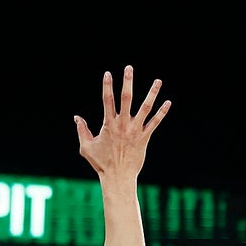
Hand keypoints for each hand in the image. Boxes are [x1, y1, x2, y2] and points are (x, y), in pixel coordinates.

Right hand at [74, 66, 169, 181]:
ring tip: (158, 80)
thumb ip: (82, 130)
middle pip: (126, 99)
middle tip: (129, 68)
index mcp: (108, 125)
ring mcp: (135, 131)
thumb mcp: (86, 147)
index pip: (107, 100)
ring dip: (152, 93)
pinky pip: (155, 123)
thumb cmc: (101, 163)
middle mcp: (123, 125)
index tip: (108, 73)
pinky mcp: (144, 138)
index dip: (107, 86)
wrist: (118, 177)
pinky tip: (168, 102)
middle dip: (127, 82)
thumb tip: (76, 117)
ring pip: (145, 108)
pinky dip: (162, 112)